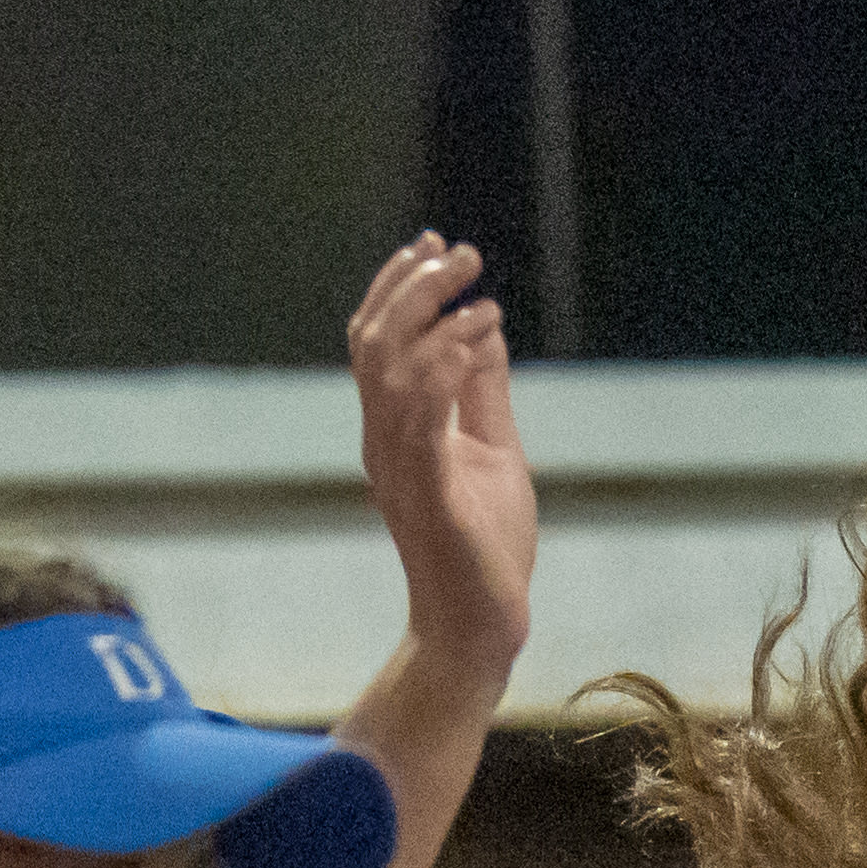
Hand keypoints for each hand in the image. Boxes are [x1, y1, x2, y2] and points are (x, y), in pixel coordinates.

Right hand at [349, 234, 532, 671]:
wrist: (481, 624)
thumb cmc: (486, 544)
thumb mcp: (493, 449)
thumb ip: (483, 392)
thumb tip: (485, 326)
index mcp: (394, 428)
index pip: (378, 340)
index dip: (399, 285)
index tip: (435, 243)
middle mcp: (382, 440)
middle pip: (373, 342)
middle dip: (414, 287)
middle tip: (462, 252)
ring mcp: (398, 467)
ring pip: (387, 373)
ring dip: (431, 321)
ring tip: (476, 290)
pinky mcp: (426, 495)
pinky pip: (419, 423)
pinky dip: (442, 374)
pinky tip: (472, 341)